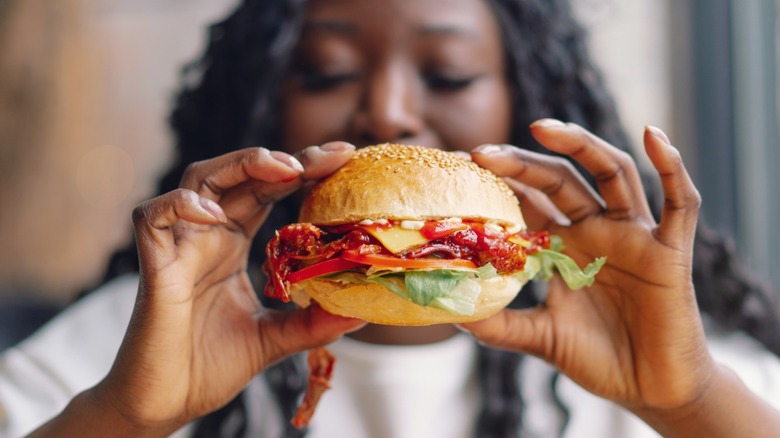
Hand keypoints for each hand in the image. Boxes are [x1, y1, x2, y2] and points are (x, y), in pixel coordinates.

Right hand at [92, 143, 364, 433]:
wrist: (165, 403)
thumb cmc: (210, 367)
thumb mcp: (275, 339)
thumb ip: (312, 322)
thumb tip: (363, 311)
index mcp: (233, 245)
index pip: (268, 191)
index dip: (302, 170)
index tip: (343, 156)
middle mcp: (208, 236)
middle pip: (239, 175)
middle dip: (283, 159)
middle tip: (327, 156)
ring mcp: (179, 247)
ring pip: (199, 180)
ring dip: (240, 165)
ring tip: (283, 169)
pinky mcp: (154, 266)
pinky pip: (153, 217)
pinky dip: (180, 206)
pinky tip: (215, 214)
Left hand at [460, 119, 711, 412]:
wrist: (650, 388)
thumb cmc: (599, 358)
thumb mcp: (540, 337)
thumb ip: (499, 325)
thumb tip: (452, 311)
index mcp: (564, 245)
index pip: (529, 199)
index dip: (500, 182)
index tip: (460, 168)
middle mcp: (597, 230)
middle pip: (561, 179)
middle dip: (523, 162)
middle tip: (483, 153)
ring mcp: (634, 236)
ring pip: (613, 173)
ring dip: (582, 146)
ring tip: (543, 129)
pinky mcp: (670, 251)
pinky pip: (680, 202)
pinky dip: (672, 167)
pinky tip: (652, 135)